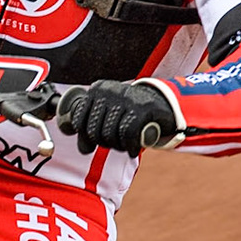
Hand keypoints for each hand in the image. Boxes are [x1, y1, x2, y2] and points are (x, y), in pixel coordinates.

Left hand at [54, 80, 178, 154]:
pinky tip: (133, 149)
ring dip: (118, 146)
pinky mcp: (142, 108)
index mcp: (97, 90)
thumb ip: (91, 130)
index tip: (97, 140)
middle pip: (94, 130)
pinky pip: (127, 134)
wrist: (162, 104)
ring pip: (110, 133)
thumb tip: (83, 149)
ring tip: (125, 145)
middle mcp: (109, 90)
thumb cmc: (129, 112)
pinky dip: (130, 146)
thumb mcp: (108, 116)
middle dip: (104, 143)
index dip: (86, 136)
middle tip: (116, 143)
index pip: (79, 120)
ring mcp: (125, 97)